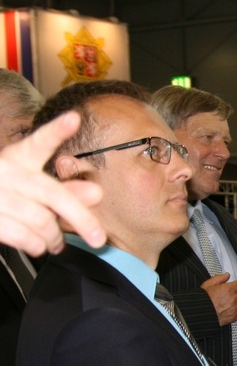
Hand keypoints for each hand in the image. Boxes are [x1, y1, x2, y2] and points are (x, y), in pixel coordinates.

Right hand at [0, 111, 103, 254]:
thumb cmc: (8, 194)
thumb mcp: (34, 187)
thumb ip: (65, 191)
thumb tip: (95, 193)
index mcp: (18, 158)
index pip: (39, 143)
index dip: (56, 131)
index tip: (74, 119)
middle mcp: (6, 171)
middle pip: (55, 195)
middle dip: (82, 220)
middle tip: (98, 238)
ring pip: (43, 221)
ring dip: (55, 237)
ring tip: (56, 241)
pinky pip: (25, 237)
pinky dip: (38, 246)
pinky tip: (39, 245)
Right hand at [200, 272, 236, 326]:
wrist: (200, 313)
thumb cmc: (203, 300)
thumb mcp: (208, 284)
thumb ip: (219, 278)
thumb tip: (227, 275)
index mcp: (228, 289)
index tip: (236, 286)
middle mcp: (233, 298)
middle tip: (235, 293)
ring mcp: (235, 307)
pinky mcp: (236, 316)